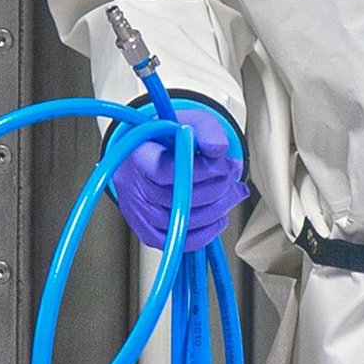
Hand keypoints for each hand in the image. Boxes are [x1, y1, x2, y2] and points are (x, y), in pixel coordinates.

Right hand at [110, 102, 248, 251]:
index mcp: (137, 154)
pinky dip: (205, 232)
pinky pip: (178, 241)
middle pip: (176, 197)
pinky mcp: (147, 230)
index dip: (198, 170)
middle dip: (216, 186)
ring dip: (217, 208)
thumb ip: (208, 131)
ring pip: (181, 221)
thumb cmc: (174, 137)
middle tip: (232, 172)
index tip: (221, 161)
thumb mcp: (194, 121)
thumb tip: (217, 149)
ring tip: (231, 191)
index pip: (162, 170)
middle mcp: (132, 185)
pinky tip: (218, 217)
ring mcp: (137, 211)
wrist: (159, 150)